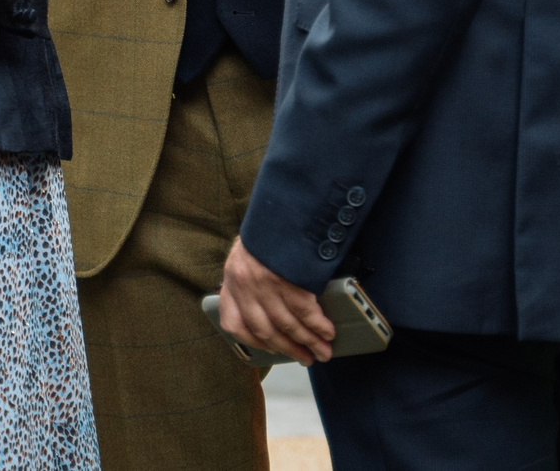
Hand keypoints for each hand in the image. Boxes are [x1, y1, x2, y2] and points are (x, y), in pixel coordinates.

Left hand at [217, 237, 336, 365]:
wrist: (282, 201)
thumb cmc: (269, 227)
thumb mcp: (249, 251)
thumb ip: (250, 279)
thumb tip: (268, 306)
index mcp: (232, 278)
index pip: (234, 324)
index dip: (253, 342)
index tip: (271, 348)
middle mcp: (245, 285)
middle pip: (267, 330)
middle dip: (289, 348)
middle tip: (306, 358)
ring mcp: (266, 283)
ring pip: (288, 325)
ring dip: (308, 342)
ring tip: (322, 351)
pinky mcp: (288, 279)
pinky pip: (305, 312)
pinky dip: (318, 325)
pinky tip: (327, 331)